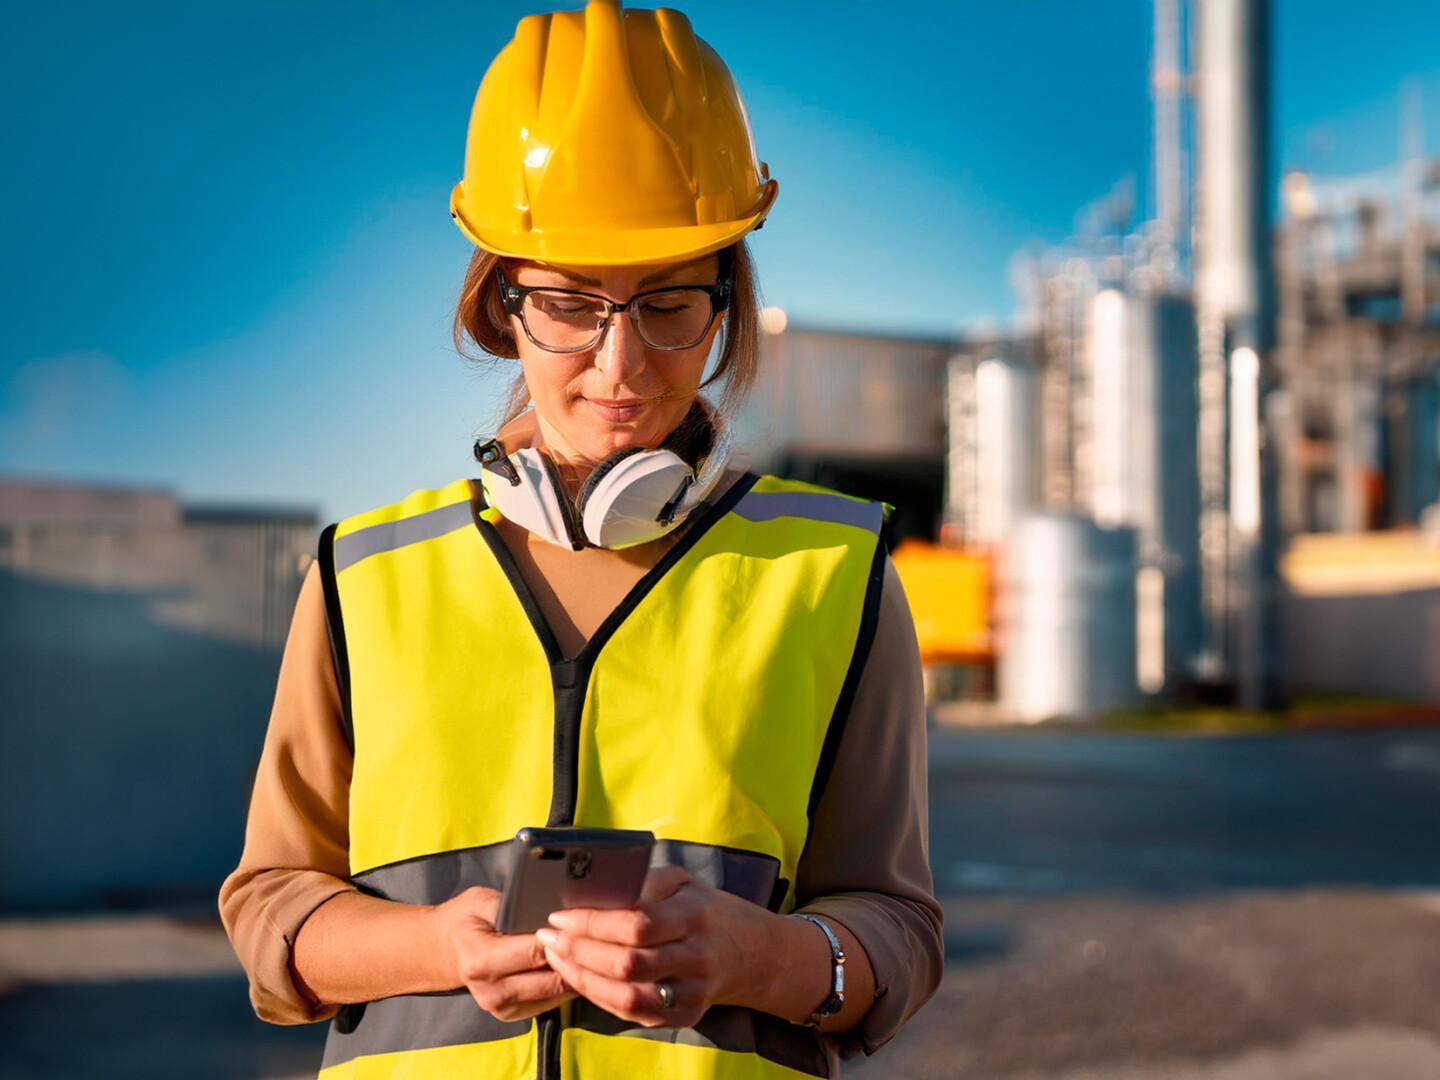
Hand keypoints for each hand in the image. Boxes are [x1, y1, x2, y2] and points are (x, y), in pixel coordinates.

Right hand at [430, 886, 575, 1022]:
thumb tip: (547, 912)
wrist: (443, 951)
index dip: (561, 939)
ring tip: (589, 952)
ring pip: (555, 993)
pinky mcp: (510, 1015)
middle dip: (575, 959)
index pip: (535, 952)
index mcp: (482, 960)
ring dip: (574, 974)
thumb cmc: (464, 920)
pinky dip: (563, 985)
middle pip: (550, 978)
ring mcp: (500, 1008)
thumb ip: (513, 906)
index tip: (580, 925)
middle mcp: (491, 990)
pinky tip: (573, 967)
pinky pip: (549, 1002)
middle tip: (593, 939)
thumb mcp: (481, 901)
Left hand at [536, 866, 768, 1028]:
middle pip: (628, 964)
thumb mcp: (681, 883)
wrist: (752, 952)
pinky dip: (601, 997)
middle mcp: (696, 956)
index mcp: (694, 915)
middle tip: (549, 938)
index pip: (637, 924)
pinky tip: (581, 978)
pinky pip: (635, 1013)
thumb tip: (588, 891)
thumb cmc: (704, 909)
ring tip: (557, 959)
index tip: (559, 916)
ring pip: (628, 996)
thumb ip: (641, 884)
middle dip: (579, 952)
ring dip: (583, 979)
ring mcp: (693, 992)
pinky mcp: (686, 1015)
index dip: (592, 923)